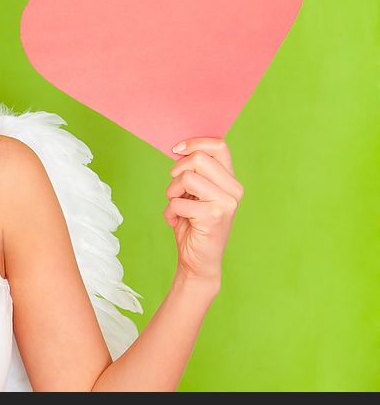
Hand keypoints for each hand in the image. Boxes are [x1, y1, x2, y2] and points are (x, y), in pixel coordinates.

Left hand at [162, 138, 243, 284]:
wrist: (198, 261)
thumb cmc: (193, 224)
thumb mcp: (194, 193)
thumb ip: (194, 173)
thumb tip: (179, 148)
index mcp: (230, 180)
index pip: (219, 146)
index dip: (194, 143)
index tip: (176, 150)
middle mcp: (233, 190)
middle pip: (198, 159)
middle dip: (177, 172)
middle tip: (175, 190)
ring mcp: (226, 203)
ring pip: (186, 178)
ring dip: (172, 193)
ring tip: (177, 207)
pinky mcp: (214, 217)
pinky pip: (177, 202)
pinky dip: (170, 213)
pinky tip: (178, 223)